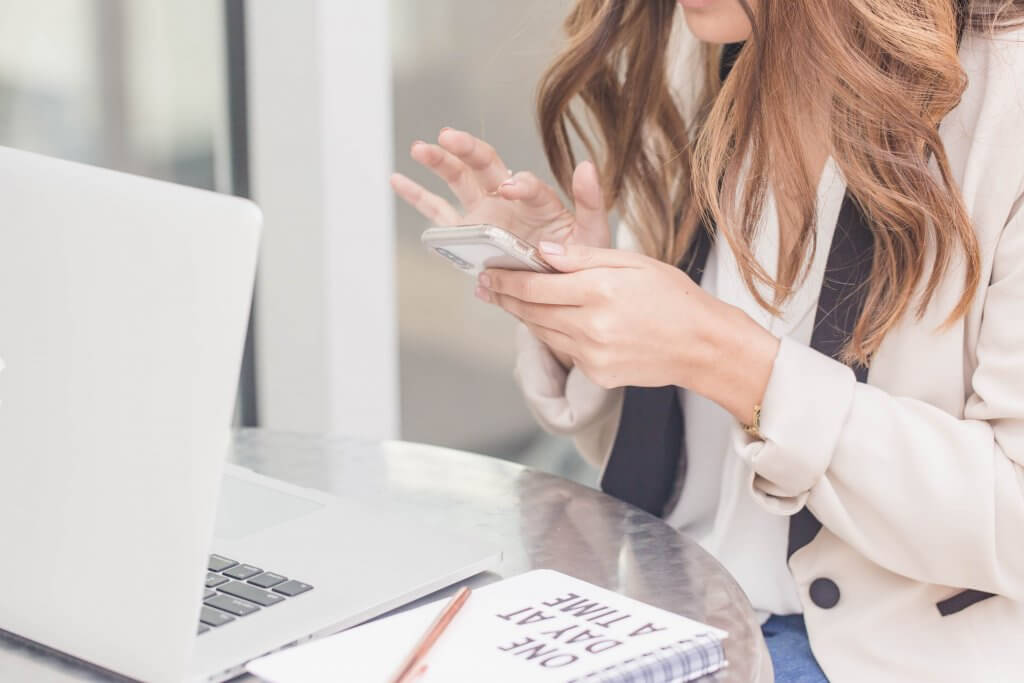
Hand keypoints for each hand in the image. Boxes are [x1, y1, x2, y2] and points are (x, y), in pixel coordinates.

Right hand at [390, 127, 609, 248]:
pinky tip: (397, 179)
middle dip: (467, 149)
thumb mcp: (591, 234)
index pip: (526, 185)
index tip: (510, 188)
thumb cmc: (576, 259)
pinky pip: (438, 212)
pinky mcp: (466, 232)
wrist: (555, 290)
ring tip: (420, 148)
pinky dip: (417, 196)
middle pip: (485, 165)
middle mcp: (507, 199)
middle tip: (449, 136)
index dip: (519, 184)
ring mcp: (483, 213)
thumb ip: (591, 201)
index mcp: (538, 200)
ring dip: (439, 162)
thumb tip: (587, 166)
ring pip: (458, 180)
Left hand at [477, 242, 780, 423]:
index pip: (535, 285)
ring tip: (508, 300)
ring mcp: (593, 354)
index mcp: (600, 290)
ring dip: (523, 316)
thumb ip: (584, 257)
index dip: (507, 279)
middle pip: (531, 310)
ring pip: (542, 332)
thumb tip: (544, 252)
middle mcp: (591, 325)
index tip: (489, 273)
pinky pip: (564, 350)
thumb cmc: (675, 298)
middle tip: (487, 286)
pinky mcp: (597, 374)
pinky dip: (552, 334)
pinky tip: (547, 321)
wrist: (704, 346)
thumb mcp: (634, 262)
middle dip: (506, 297)